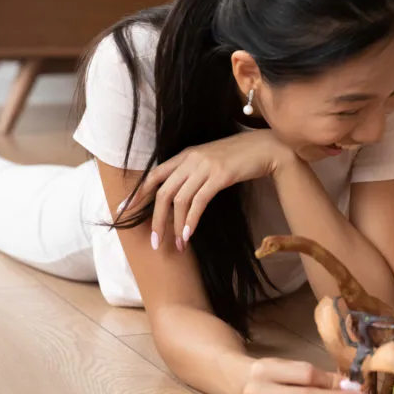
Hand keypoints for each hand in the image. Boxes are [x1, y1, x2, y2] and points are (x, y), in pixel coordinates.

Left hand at [120, 130, 291, 250]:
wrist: (268, 148)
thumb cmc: (242, 157)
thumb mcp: (212, 161)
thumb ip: (195, 172)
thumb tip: (181, 195)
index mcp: (186, 155)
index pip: (154, 175)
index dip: (138, 194)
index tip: (124, 211)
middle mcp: (191, 159)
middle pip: (163, 192)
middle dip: (156, 220)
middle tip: (155, 242)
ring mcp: (205, 166)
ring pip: (179, 200)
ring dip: (175, 226)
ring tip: (176, 245)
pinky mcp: (221, 176)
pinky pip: (199, 202)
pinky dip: (191, 220)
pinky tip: (189, 234)